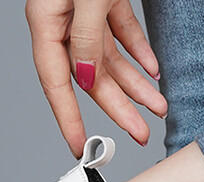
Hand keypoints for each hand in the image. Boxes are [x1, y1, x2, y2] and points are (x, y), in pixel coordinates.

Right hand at [25, 0, 167, 157]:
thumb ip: (87, 36)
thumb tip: (86, 76)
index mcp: (46, 21)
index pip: (55, 84)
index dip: (68, 120)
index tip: (79, 147)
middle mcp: (62, 20)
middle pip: (91, 78)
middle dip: (119, 108)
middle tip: (140, 132)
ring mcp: (83, 9)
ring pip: (110, 59)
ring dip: (135, 85)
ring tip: (157, 107)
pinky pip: (121, 30)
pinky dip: (138, 50)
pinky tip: (151, 69)